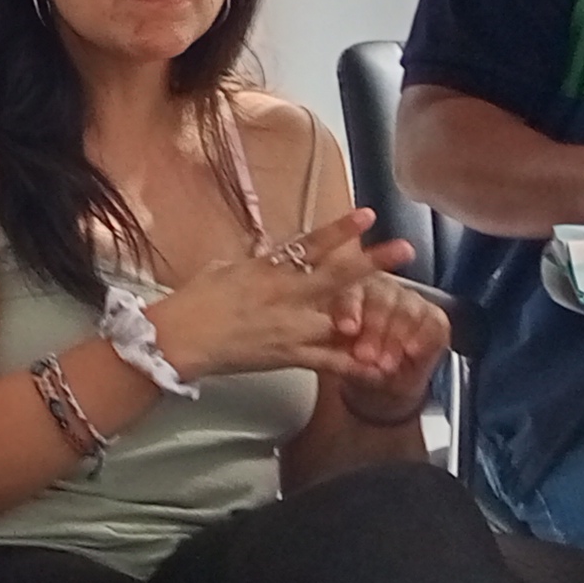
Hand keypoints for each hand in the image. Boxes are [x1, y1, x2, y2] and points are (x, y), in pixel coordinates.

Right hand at [147, 212, 404, 379]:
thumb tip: (266, 252)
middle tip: (404, 250)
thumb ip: (253, 261)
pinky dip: (355, 365)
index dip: (341, 229)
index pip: (310, 244)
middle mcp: (284, 294)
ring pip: (340, 320)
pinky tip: (380, 367)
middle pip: (336, 276)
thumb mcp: (223, 269)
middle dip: (372, 262)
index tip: (368, 215)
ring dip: (372, 319)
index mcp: (267, 268)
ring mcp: (289, 326)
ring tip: (403, 317)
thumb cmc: (193, 303)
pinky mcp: (288, 355)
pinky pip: (329, 361)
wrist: (178, 339)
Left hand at [328, 275, 453, 416]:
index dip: (349, 308)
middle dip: (374, 328)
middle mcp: (381, 290)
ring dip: (397, 337)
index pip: (349, 291)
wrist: (379, 386)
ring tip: (386, 364)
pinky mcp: (435, 318)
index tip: (347, 329)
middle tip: (366, 356)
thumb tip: (336, 352)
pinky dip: (424, 337)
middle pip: (381, 297)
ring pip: (407, 308)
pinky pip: (435, 322)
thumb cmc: (352, 366)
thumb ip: (334, 352)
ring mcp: (410, 301)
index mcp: (349, 293)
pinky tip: (412, 351)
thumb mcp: (335, 360)